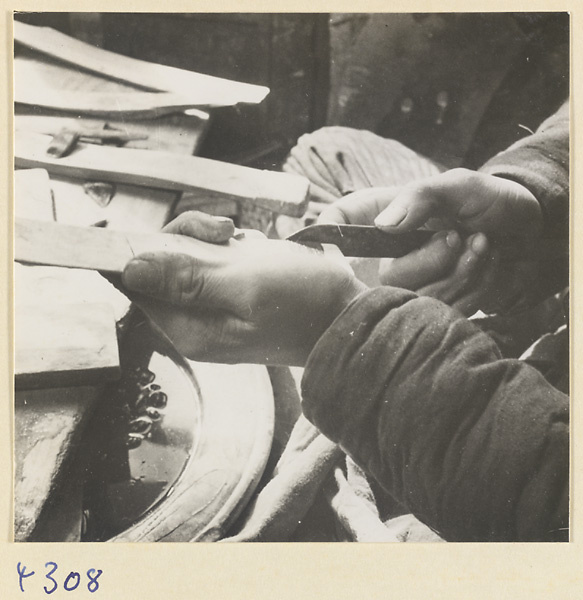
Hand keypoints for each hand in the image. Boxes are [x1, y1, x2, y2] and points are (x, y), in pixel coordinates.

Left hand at [121, 212, 366, 365]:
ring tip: (248, 245)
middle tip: (226, 233)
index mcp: (191, 329)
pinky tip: (257, 253)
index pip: (140, 285)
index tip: (188, 234)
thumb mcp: (245, 283)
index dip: (152, 250)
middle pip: (164, 266)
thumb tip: (130, 270)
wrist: (351, 315)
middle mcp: (197, 323)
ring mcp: (216, 310)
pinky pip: (217, 262)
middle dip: (191, 240)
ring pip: (191, 258)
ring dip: (216, 241)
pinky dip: (234, 249)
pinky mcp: (234, 297)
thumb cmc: (305, 302)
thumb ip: (186, 278)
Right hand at [318, 169, 541, 314]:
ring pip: (418, 298)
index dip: (328, 241)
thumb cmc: (489, 199)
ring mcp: (410, 283)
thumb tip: (384, 225)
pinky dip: (476, 287)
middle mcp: (387, 253)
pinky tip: (487, 262)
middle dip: (431, 260)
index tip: (345, 251)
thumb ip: (422, 197)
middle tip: (459, 236)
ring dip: (461, 271)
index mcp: (381, 215)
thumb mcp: (459, 185)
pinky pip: (447, 311)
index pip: (335, 226)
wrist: (530, 231)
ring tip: (483, 245)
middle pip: (384, 278)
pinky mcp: (435, 305)